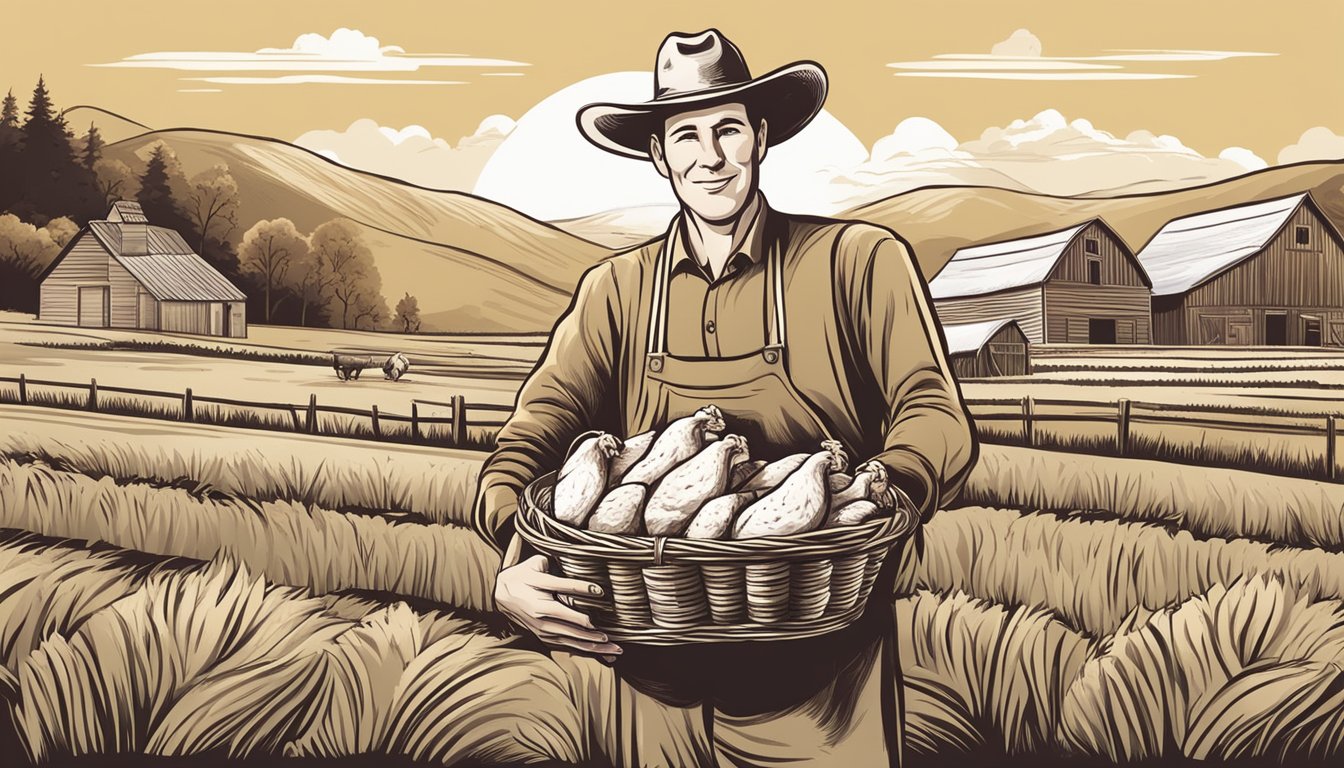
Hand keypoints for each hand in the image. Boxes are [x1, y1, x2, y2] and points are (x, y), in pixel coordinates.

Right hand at [494, 554, 622, 660]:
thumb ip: (552, 565)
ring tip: (611, 649)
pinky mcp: (542, 635)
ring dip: (592, 646)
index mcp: (537, 590)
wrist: (499, 593)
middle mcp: (539, 613)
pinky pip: (566, 645)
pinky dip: (583, 650)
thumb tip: (571, 565)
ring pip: (570, 639)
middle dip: (591, 632)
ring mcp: (541, 627)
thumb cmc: (520, 576)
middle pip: (569, 624)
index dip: (582, 589)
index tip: (600, 592)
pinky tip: (600, 653)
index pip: (563, 588)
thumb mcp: (534, 564)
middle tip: (609, 636)